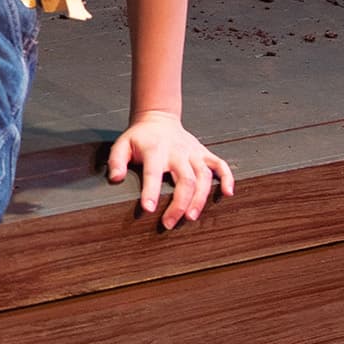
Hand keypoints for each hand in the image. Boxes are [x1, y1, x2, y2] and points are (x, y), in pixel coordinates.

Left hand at [107, 109, 232, 229]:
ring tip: (191, 218)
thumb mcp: (121, 145)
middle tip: (170, 224)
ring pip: (203, 177)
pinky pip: (221, 165)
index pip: (153, 172)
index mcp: (155, 150)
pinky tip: (228, 194)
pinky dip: (227, 178)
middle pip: (184, 179)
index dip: (151, 191)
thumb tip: (115, 179)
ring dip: (200, 199)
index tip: (148, 209)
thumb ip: (116, 161)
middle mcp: (177, 152)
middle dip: (178, 204)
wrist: (158, 119)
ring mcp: (193, 153)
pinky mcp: (204, 153)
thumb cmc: (139, 138)